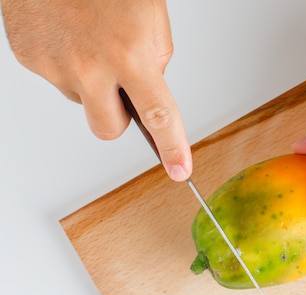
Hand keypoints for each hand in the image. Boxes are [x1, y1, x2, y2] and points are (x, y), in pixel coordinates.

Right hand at [1, 0, 191, 180]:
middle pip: (110, 129)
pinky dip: (67, 65)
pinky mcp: (30, 59)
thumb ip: (153, 60)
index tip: (180, 170)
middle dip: (120, 117)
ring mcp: (55, 66)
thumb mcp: (150, 18)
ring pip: (81, 101)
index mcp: (130, 55)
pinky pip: (57, 80)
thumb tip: (146, 91)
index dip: (172, 148)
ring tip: (90, 41)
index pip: (158, 116)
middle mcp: (90, 67)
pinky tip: (69, 36)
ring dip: (91, 84)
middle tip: (122, 85)